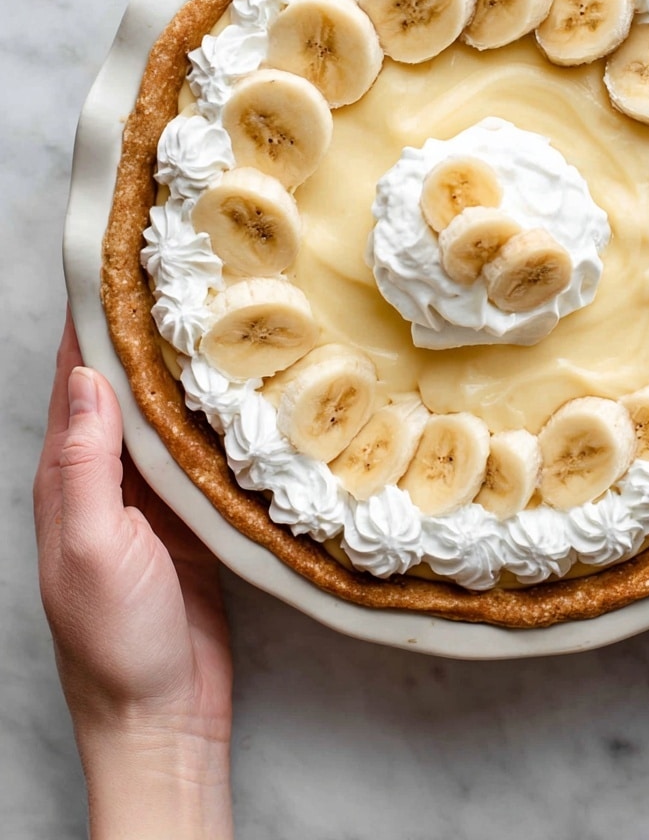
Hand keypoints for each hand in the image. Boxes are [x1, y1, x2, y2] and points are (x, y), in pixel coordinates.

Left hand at [34, 312, 233, 838]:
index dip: (92, 320)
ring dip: (189, 366)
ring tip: (227, 311)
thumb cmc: (115, 641)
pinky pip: (206, 450)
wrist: (161, 716)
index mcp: (68, 476)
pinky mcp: (196, 516)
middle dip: (149, 329)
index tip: (119, 260)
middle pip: (127, 385)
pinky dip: (221, 414)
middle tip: (191, 271)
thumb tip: (84, 375)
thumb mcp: (89, 548)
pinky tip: (250, 388)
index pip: (76, 379)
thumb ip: (85, 464)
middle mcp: (108, 476)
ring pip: (171, 412)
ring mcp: (155, 495)